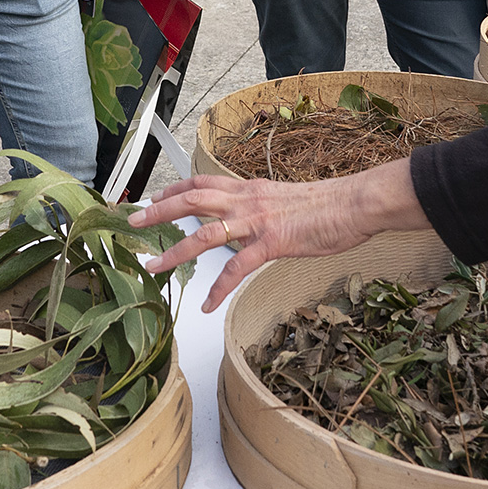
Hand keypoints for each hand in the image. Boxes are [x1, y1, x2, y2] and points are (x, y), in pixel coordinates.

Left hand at [129, 159, 430, 311]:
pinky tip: (208, 305)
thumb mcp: (283, 197)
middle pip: (191, 200)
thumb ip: (261, 204)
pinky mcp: (271, 243)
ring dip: (175, 251)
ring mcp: (256, 221)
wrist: (354, 203)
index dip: (173, 189)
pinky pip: (237, 270)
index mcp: (248, 188)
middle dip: (158, 212)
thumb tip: (249, 212)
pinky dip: (219, 289)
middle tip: (133, 223)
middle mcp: (246, 200)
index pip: (201, 182)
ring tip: (154, 266)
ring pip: (204, 233)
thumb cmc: (326, 203)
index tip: (153, 198)